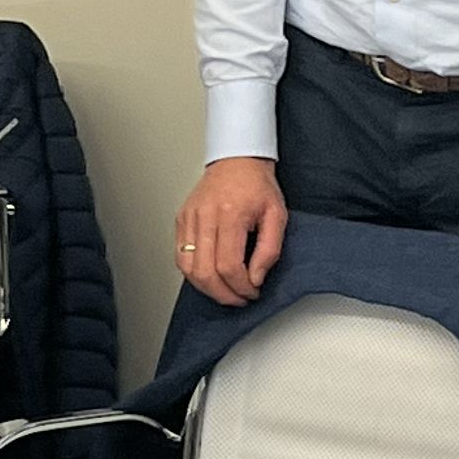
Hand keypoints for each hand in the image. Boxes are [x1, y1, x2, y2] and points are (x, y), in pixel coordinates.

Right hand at [174, 158, 288, 306]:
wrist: (237, 160)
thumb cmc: (257, 185)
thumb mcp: (277, 215)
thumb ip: (269, 250)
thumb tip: (256, 278)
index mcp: (230, 214)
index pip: (229, 265)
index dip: (241, 287)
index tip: (253, 292)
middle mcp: (205, 216)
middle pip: (206, 272)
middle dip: (224, 294)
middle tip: (239, 299)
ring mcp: (189, 219)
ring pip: (189, 269)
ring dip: (207, 289)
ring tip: (225, 292)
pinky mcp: (181, 221)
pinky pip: (181, 258)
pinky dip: (194, 274)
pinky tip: (210, 277)